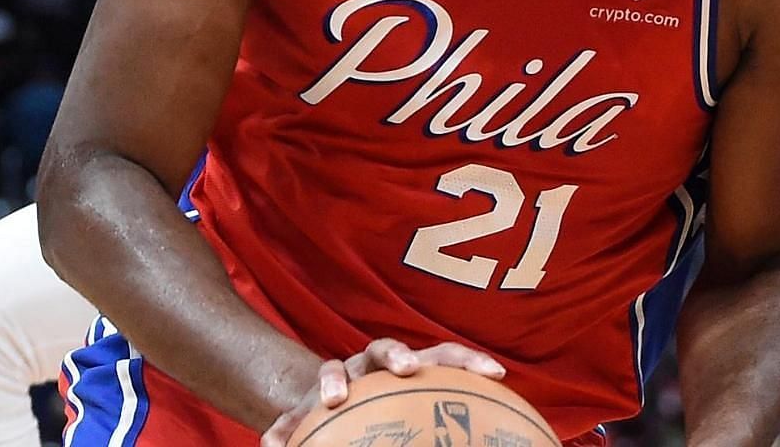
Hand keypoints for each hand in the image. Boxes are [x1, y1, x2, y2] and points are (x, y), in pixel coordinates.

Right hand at [260, 338, 506, 445]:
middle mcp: (372, 364)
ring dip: (332, 381)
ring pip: (332, 368)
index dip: (469, 360)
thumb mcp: (414, 411)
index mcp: (407, 365)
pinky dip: (280, 430)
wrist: (334, 405)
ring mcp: (338, 377)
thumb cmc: (389, 411)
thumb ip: (441, 418)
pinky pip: (288, 415)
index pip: (443, 354)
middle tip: (406, 369)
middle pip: (385, 348)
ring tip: (333, 400)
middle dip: (396, 355)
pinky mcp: (302, 403)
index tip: (496, 373)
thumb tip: (499, 431)